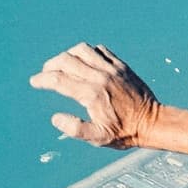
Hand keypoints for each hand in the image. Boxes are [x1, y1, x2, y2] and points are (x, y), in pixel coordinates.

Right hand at [30, 42, 162, 149]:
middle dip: (51, 65)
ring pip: (82, 50)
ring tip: (62, 64)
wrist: (152, 122)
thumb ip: (75, 129)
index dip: (42, 80)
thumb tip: (56, 118)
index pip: (59, 80)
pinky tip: (84, 61)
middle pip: (66, 60)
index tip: (34, 82)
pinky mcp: (121, 66)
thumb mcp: (99, 138)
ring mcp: (112, 69)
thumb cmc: (125, 132)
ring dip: (68, 54)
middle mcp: (100, 77)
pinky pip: (100, 50)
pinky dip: (87, 52)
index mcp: (91, 94)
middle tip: (46, 73)